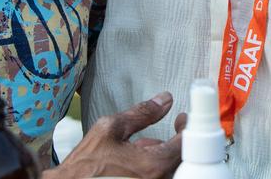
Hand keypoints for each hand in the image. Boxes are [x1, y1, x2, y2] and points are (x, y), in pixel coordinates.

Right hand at [48, 93, 185, 178]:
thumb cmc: (84, 166)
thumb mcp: (109, 130)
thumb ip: (141, 113)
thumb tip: (164, 100)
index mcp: (154, 165)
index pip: (186, 143)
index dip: (187, 127)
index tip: (181, 119)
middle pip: (180, 157)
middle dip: (170, 143)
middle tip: (154, 136)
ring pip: (169, 168)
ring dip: (159, 156)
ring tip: (135, 150)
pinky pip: (158, 177)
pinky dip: (151, 168)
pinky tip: (131, 164)